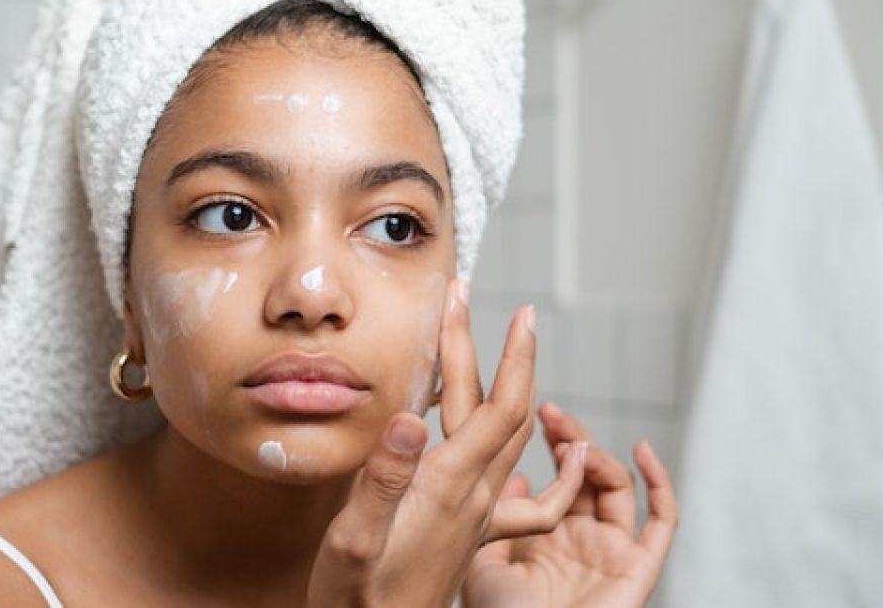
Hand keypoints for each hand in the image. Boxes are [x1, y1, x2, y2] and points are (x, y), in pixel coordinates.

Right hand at [306, 280, 586, 606]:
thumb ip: (381, 481)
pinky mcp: (469, 530)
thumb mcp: (353, 542)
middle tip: (480, 304)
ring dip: (510, 387)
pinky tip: (526, 444)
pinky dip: (530, 456)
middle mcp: (474, 496)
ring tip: (500, 349)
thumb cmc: (357, 601)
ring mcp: (476, 514)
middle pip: (508, 411)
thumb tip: (409, 417)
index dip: (511, 353)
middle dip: (504, 352)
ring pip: (509, 439)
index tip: (518, 309)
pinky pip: (517, 487)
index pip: (499, 406)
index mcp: (450, 488)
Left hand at [462, 403, 678, 607]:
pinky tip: (640, 450)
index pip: (558, 478)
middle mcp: (582, 542)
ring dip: (598, 456)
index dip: (551, 444)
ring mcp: (612, 553)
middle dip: (571, 440)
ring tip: (572, 442)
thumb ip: (497, 518)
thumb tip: (515, 478)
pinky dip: (660, 483)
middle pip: (587, 476)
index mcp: (548, 539)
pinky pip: (662, 522)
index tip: (532, 412)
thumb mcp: (481, 560)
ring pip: (619, 488)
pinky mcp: (639, 568)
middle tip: (550, 413)